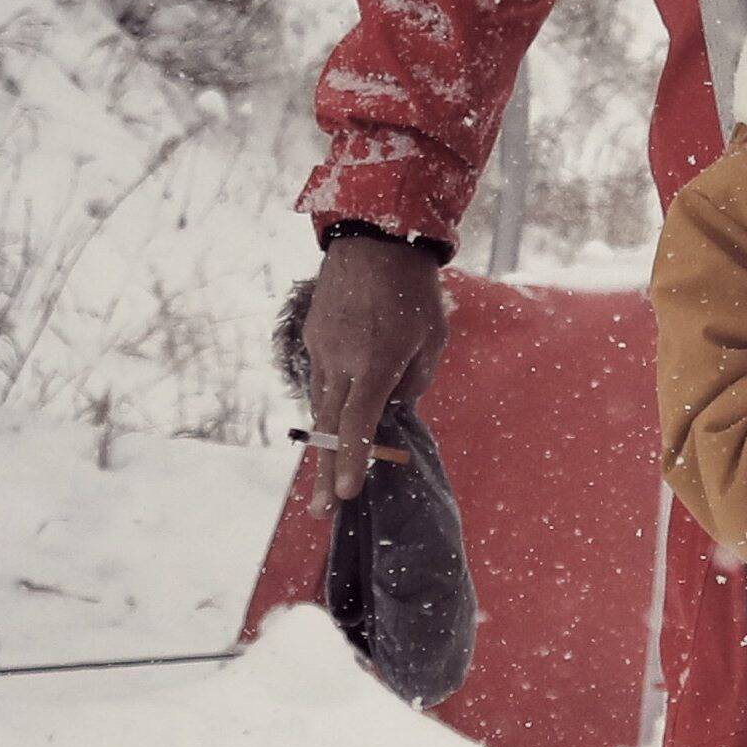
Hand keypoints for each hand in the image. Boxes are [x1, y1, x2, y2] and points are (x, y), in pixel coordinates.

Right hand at [294, 229, 449, 500]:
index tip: (348, 494)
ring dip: (325, 444)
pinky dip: (329, 405)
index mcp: (375, 362)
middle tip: (320, 512)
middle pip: (330, 426)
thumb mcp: (432, 337)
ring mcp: (322, 348)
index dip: (354, 460)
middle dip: (326, 473)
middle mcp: (341, 359)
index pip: (360, 422)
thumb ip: (415, 380)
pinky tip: (336, 424)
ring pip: (322, 405)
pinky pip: (322, 379)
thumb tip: (394, 409)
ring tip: (327, 482)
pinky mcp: (314, 337)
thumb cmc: (414, 288)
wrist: (374, 235)